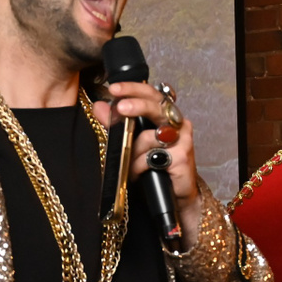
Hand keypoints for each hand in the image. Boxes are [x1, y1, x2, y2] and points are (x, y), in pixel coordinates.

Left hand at [96, 81, 198, 208]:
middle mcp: (176, 123)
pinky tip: (138, 173)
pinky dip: (139, 166)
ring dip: (133, 152)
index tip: (114, 89)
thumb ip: (115, 124)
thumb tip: (98, 106)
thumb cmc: (154, 166)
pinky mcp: (183, 156)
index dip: (133, 88)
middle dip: (137, 105)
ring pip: (149, 136)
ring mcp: (182, 139)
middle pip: (156, 106)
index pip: (150, 94)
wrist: (175, 193)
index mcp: (164, 115)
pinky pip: (151, 156)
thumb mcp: (130, 143)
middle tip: (121, 107)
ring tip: (129, 165)